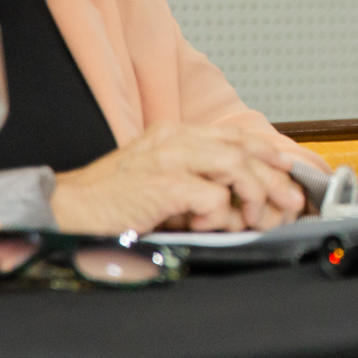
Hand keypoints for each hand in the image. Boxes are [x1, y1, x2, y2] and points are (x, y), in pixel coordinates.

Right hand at [51, 123, 306, 234]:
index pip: (233, 136)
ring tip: (253, 219)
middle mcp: (174, 139)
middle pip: (242, 148)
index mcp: (173, 134)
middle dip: (274, 176)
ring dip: (253, 194)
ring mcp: (169, 159)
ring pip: (236, 166)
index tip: (288, 170)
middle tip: (291, 200)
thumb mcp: (157, 179)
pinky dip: (219, 213)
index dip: (266, 152)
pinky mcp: (164, 185)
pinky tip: (208, 224)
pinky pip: (212, 196)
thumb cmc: (109, 201)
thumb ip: (193, 180)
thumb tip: (235, 201)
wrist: (65, 209)